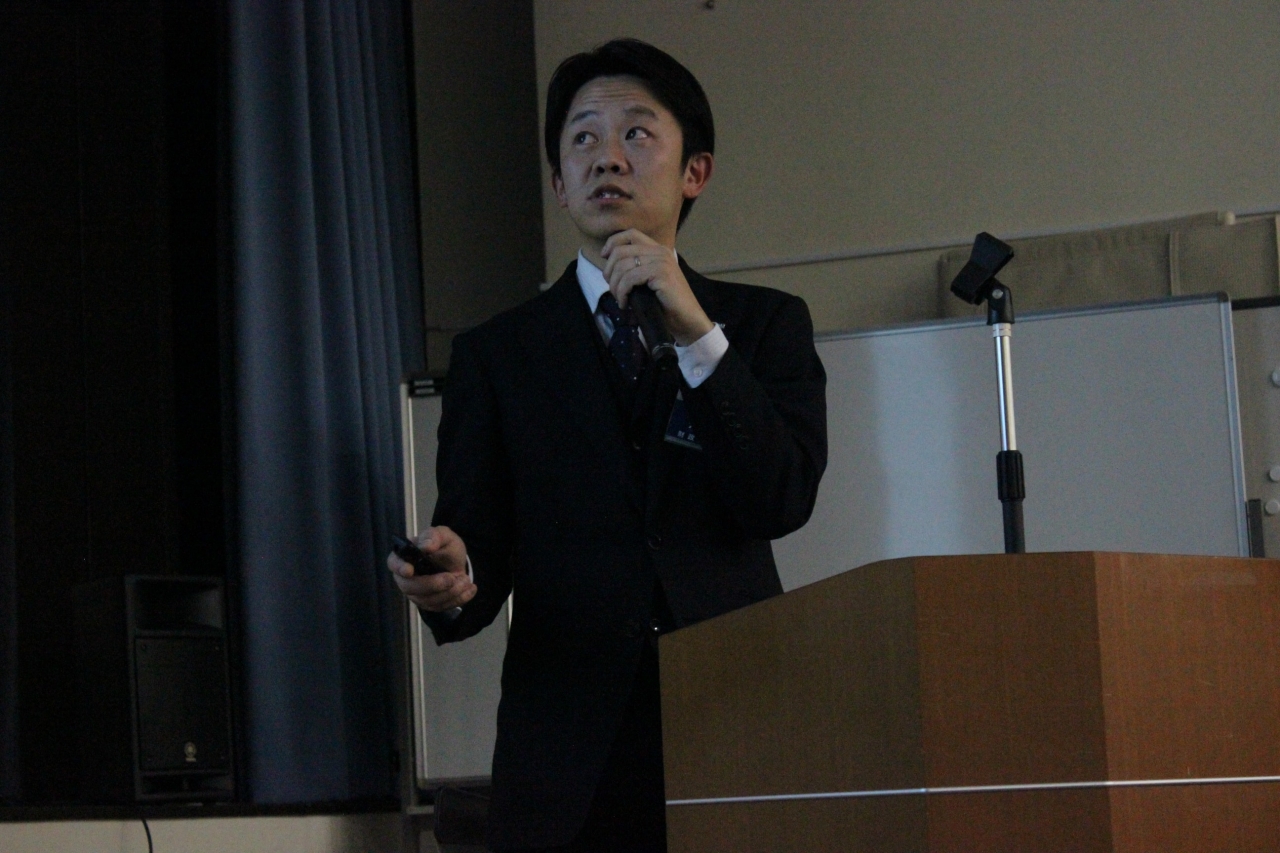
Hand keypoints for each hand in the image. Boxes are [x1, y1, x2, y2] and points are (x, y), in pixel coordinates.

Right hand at [387, 525, 476, 612]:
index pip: (394, 563)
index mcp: (404, 557)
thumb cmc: (444, 546)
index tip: (410, 570)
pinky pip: (441, 607)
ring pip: (427, 601)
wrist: (456, 562)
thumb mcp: (443, 536)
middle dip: (433, 585)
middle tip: (451, 578)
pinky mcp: (430, 604)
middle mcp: (405, 578)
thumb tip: (426, 546)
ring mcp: (416, 594)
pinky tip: (470, 588)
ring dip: (450, 592)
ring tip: (465, 579)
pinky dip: (459, 599)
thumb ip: (434, 537)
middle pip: (410, 587)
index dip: (399, 568)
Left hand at [600, 229, 713, 345]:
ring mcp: (661, 262)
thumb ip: (636, 267)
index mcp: (658, 249)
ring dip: (615, 286)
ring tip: (620, 299)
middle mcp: (660, 251)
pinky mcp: (661, 274)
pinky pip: (630, 278)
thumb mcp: (649, 280)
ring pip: (622, 266)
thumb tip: (610, 266)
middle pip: (620, 251)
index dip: (612, 243)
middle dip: (609, 272)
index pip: (630, 234)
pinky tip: (625, 303)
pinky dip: (622, 292)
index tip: (604, 258)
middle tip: (613, 289)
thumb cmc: (667, 303)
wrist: (687, 319)